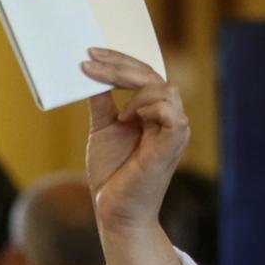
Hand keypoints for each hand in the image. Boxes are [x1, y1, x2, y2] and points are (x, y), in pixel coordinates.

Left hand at [80, 47, 188, 231]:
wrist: (114, 210)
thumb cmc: (112, 173)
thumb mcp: (103, 130)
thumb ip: (103, 104)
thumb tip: (93, 76)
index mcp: (153, 112)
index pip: (144, 75)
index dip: (120, 61)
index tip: (91, 53)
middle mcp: (168, 117)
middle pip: (154, 75)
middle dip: (121, 65)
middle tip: (90, 60)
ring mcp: (174, 131)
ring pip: (165, 88)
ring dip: (134, 89)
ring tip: (115, 111)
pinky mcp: (172, 145)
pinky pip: (171, 113)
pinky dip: (147, 106)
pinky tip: (126, 118)